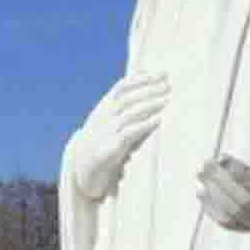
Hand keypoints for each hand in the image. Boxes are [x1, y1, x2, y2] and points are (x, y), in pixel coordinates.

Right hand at [67, 73, 168, 198]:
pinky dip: (144, 125)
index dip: (141, 79)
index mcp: (102, 111)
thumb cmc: (102, 150)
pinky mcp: (108, 151)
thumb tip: (153, 98)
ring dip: (149, 104)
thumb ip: (126, 114)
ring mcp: (103, 135)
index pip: (120, 88)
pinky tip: (158, 120)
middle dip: (148, 89)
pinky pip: (128, 134)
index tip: (161, 73)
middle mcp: (102, 120)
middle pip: (126, 98)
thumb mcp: (110, 128)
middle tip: (168, 85)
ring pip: (128, 113)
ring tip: (167, 99)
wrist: (81, 176)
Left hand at [196, 146, 249, 232]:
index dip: (241, 174)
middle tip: (206, 163)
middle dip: (222, 182)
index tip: (222, 157)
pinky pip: (230, 224)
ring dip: (214, 195)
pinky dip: (213, 210)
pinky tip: (201, 192)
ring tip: (200, 175)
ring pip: (235, 214)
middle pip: (246, 201)